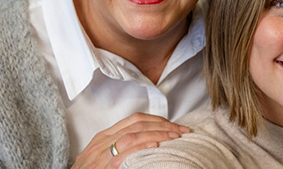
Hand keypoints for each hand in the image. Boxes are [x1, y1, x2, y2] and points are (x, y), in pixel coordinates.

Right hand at [71, 112, 189, 168]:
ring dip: (158, 133)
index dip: (157, 119)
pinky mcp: (104, 166)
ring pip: (134, 134)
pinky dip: (141, 146)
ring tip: (175, 136)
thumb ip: (120, 146)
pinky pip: (124, 152)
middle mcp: (103, 141)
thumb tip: (147, 141)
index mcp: (104, 136)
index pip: (135, 119)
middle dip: (163, 124)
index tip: (173, 124)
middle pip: (138, 124)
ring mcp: (102, 153)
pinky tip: (155, 145)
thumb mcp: (101, 154)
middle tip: (182, 130)